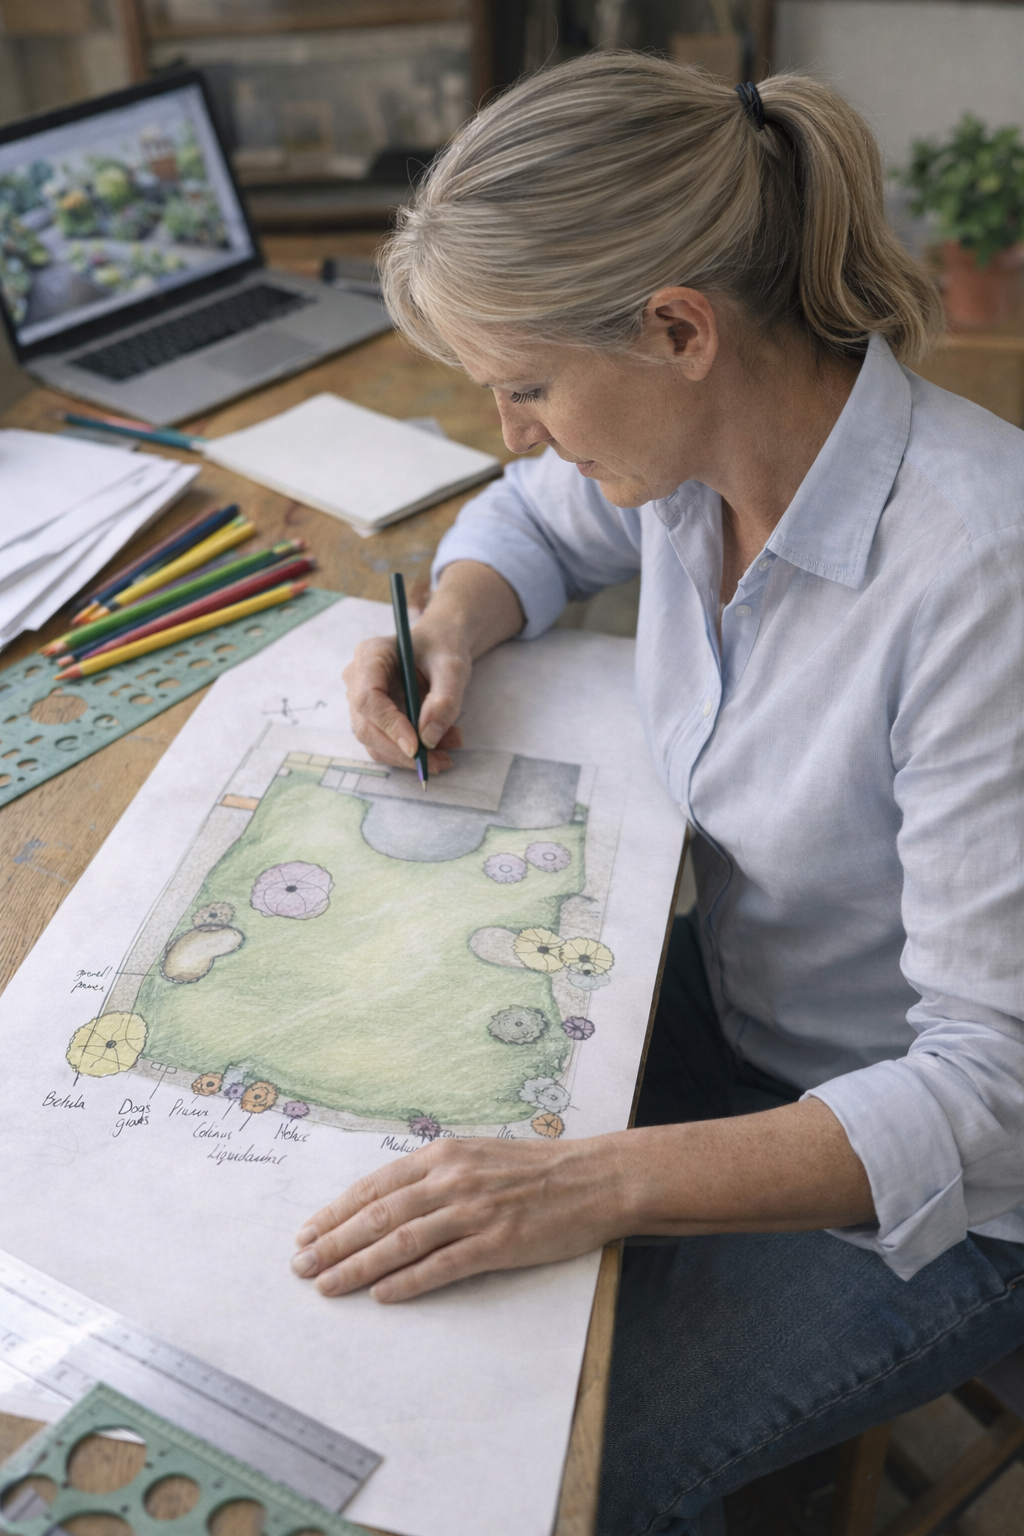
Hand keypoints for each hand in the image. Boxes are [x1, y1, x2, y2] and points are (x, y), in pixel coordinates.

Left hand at [290, 1136, 627, 1301]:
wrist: (596, 1178)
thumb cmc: (537, 1168)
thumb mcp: (479, 1155)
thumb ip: (437, 1174)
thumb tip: (391, 1199)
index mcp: (444, 1155)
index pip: (376, 1186)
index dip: (337, 1212)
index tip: (307, 1232)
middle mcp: (453, 1179)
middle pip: (378, 1215)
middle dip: (333, 1242)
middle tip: (300, 1266)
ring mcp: (475, 1211)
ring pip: (401, 1241)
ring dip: (358, 1266)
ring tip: (327, 1285)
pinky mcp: (498, 1243)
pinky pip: (442, 1266)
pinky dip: (407, 1281)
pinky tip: (382, 1295)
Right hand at [343, 623, 467, 773]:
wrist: (439, 646)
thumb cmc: (443, 647)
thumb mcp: (452, 666)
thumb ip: (444, 699)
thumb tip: (429, 738)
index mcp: (370, 655)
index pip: (368, 698)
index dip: (390, 726)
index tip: (417, 747)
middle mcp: (357, 679)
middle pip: (366, 726)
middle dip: (402, 750)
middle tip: (439, 762)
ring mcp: (360, 700)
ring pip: (374, 741)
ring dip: (409, 756)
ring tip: (447, 756)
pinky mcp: (371, 717)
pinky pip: (384, 743)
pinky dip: (410, 754)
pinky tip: (439, 750)